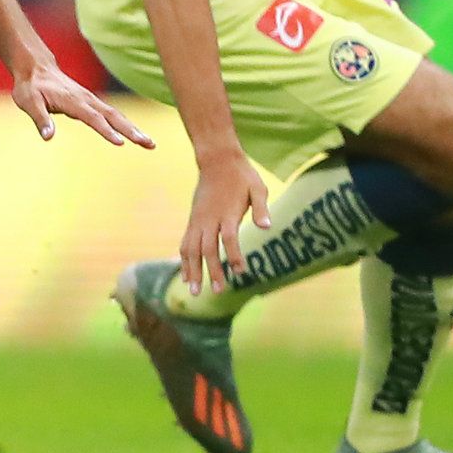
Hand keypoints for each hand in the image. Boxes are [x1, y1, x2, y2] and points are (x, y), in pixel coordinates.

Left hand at [12, 61, 155, 147]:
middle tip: (149, 144)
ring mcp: (90, 100)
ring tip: (149, 143)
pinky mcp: (91, 102)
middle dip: (131, 130)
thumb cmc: (30, 87)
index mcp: (72, 101)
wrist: (35, 68)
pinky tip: (135, 134)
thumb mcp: (29, 102)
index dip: (106, 130)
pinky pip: (111, 114)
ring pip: (116, 115)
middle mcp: (86, 99)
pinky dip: (125, 124)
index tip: (121, 142)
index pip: (93, 118)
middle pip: (113, 116)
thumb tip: (48, 137)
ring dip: (133, 128)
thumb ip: (40, 119)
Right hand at [179, 151, 270, 295]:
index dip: (233, 255)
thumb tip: (267, 227)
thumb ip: (261, 208)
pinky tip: (186, 277)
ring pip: (191, 249)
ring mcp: (198, 220)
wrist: (216, 160)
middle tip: (218, 292)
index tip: (241, 272)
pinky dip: (184, 261)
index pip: (229, 237)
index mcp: (227, 211)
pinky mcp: (192, 221)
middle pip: (207, 248)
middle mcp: (209, 218)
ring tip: (194, 292)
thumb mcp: (258, 188)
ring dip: (192, 271)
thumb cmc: (241, 175)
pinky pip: (185, 244)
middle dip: (212, 271)